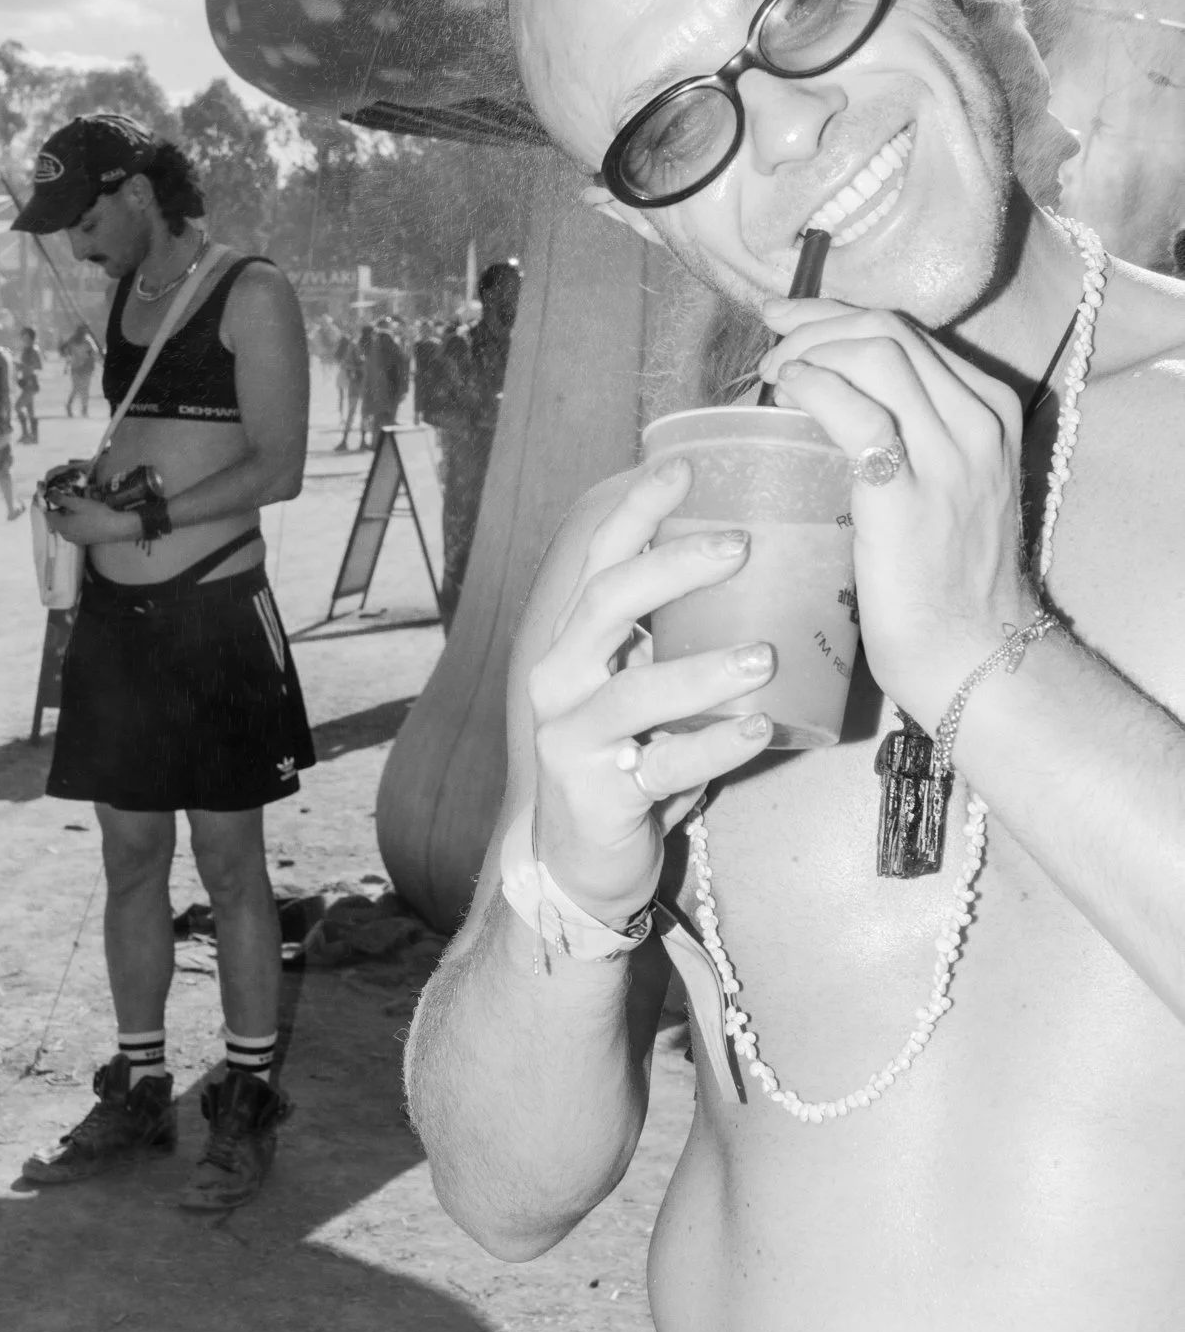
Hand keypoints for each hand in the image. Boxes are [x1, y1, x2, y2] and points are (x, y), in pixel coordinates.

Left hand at [45, 492, 135, 546]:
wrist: (116, 528)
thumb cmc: (96, 514)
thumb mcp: (78, 503)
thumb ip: (61, 499)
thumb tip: (47, 494)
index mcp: (61, 526)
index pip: (48, 514)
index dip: (49, 503)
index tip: (53, 493)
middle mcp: (65, 535)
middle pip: (56, 519)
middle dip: (59, 508)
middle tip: (67, 496)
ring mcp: (74, 539)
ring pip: (65, 524)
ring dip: (67, 514)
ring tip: (77, 504)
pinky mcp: (83, 540)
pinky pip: (73, 529)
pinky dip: (74, 521)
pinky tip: (84, 514)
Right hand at [525, 457, 775, 927]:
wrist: (581, 864)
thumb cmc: (629, 756)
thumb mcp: (645, 684)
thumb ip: (679, 635)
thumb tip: (769, 562)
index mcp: (576, 640)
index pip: (599, 559)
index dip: (636, 509)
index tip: (684, 467)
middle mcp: (562, 678)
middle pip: (607, 604)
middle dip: (672, 568)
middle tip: (742, 545)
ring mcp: (572, 738)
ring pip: (633, 691)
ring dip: (702, 670)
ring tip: (764, 657)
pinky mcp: (598, 796)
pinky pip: (662, 767)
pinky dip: (713, 747)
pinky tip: (760, 731)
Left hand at [759, 296, 1040, 723]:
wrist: (974, 654)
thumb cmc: (945, 580)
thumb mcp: (947, 487)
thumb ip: (910, 437)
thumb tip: (827, 400)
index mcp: (990, 411)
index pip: (908, 331)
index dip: (836, 313)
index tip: (785, 317)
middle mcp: (978, 422)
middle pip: (889, 331)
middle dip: (815, 323)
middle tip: (768, 348)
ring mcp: (949, 458)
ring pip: (876, 355)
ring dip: (809, 351)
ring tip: (771, 376)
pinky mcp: (908, 498)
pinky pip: (856, 415)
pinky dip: (813, 389)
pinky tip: (786, 397)